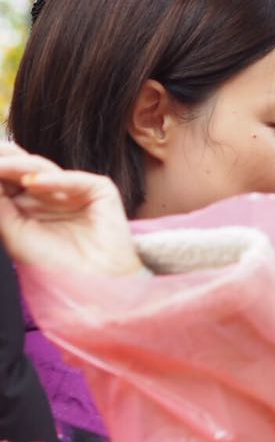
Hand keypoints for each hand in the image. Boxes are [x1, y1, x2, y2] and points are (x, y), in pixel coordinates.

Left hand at [0, 145, 140, 276]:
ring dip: (19, 166)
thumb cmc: (51, 263)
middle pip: (22, 165)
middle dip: (4, 158)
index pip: (5, 176)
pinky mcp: (99, 190)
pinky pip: (75, 179)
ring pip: (43, 168)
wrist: (91, 283)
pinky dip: (54, 180)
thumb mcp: (12, 231)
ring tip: (0, 167)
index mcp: (26, 201)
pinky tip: (32, 182)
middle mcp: (48, 192)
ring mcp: (72, 189)